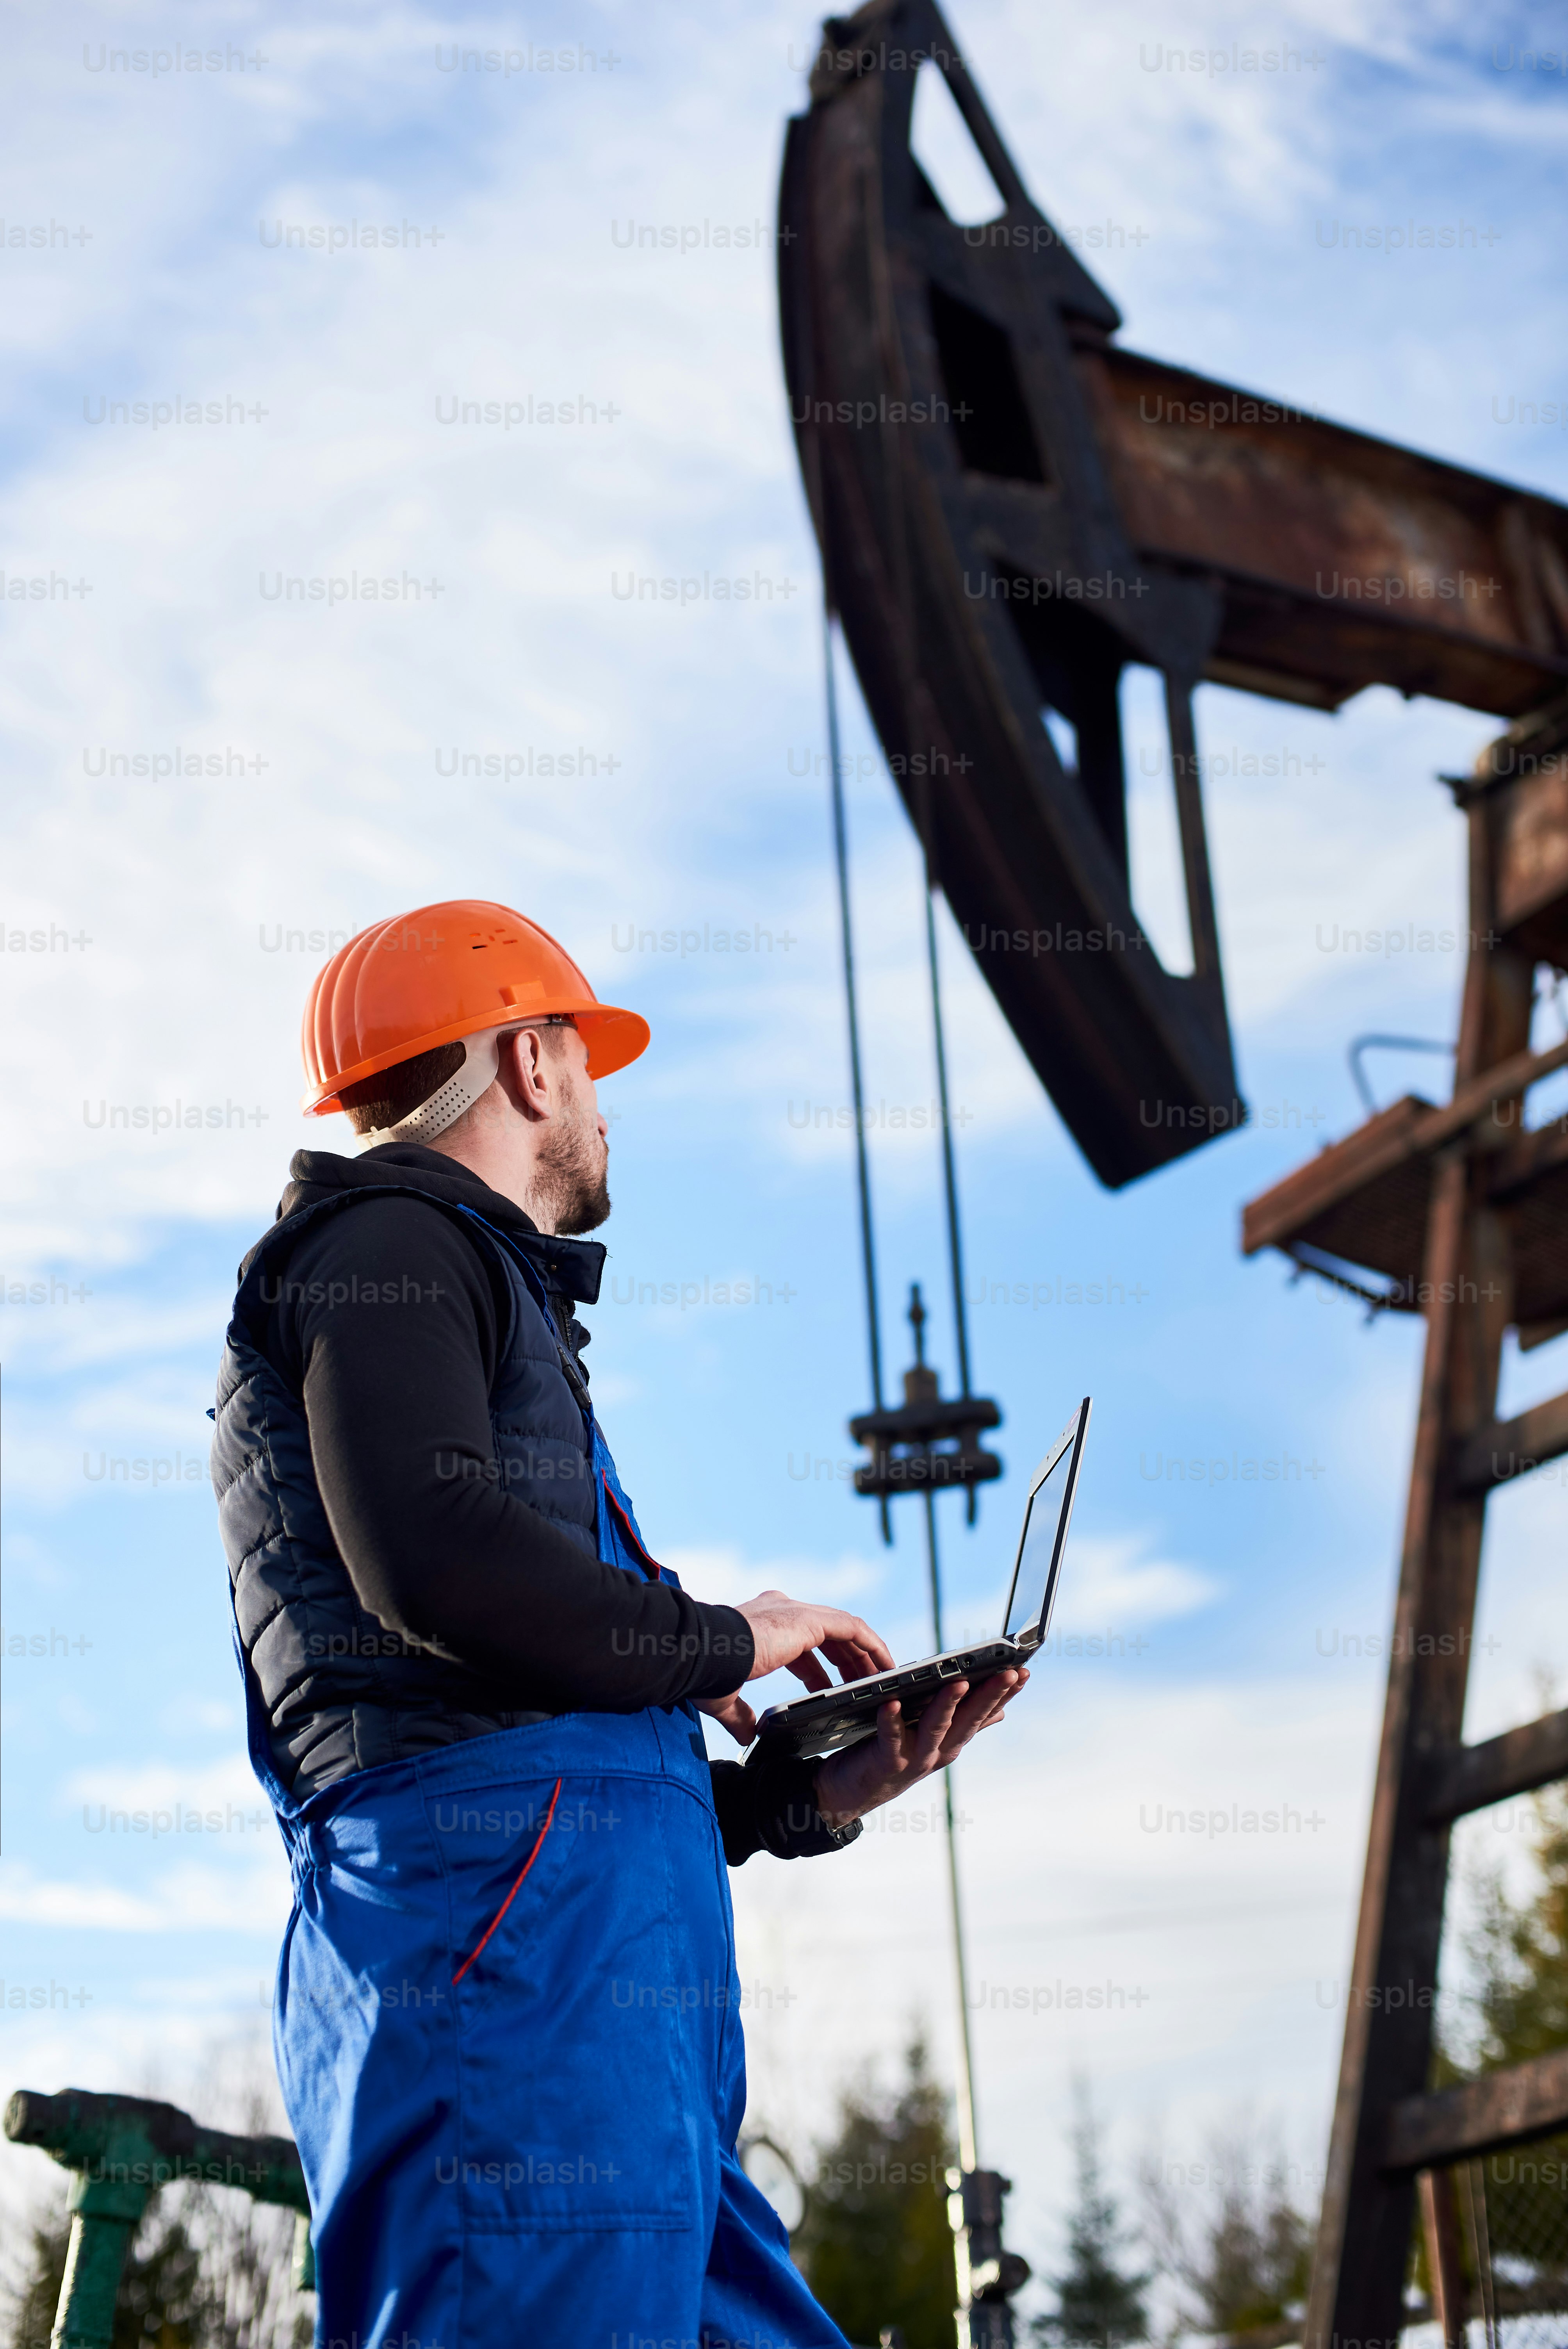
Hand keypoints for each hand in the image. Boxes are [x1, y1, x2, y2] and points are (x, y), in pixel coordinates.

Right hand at [695, 1590, 893, 1750]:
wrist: (701, 1654)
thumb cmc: (704, 1673)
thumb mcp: (725, 1697)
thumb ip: (740, 1715)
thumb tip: (748, 1736)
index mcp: (763, 1624)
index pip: (803, 1644)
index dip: (821, 1668)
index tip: (832, 1688)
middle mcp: (782, 1611)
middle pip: (829, 1635)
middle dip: (849, 1662)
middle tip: (864, 1687)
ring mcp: (796, 1611)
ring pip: (846, 1629)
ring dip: (866, 1654)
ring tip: (882, 1680)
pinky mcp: (808, 1619)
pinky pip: (853, 1630)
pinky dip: (871, 1646)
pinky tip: (883, 1667)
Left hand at [812, 1668, 1027, 1828]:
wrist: (852, 1793)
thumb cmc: (894, 1754)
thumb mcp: (933, 1738)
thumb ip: (962, 1723)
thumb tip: (1000, 1712)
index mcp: (952, 1740)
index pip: (984, 1714)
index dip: (1004, 1694)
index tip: (1023, 1672)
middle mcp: (940, 1750)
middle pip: (968, 1719)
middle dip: (990, 1695)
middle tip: (1009, 1672)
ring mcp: (915, 1757)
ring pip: (936, 1727)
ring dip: (948, 1704)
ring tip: (959, 1681)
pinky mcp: (887, 1761)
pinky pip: (891, 1737)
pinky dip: (892, 1720)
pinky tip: (892, 1703)